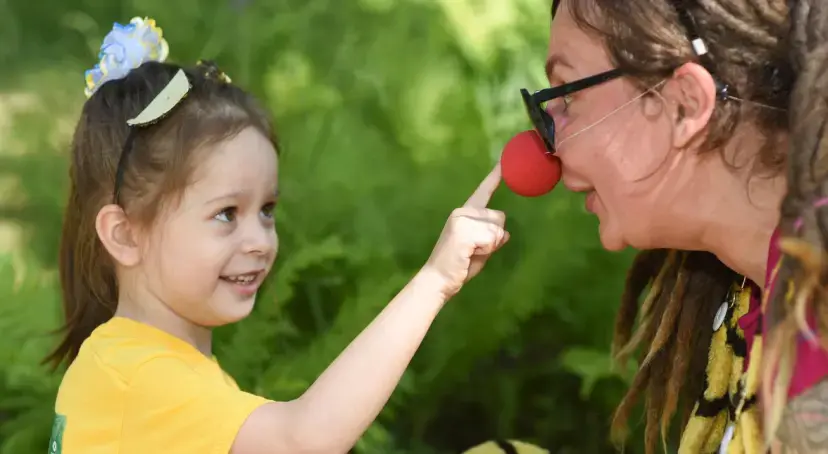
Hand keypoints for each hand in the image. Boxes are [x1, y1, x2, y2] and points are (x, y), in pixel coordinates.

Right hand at [422, 163, 508, 297]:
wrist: (438, 280)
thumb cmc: (459, 266)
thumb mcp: (481, 249)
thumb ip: (492, 238)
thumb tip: (504, 233)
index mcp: (465, 213)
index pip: (483, 192)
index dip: (494, 177)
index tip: (503, 161)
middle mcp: (462, 211)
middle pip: (499, 216)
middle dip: (495, 236)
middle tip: (476, 250)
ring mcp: (462, 219)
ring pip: (497, 228)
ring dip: (491, 245)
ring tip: (472, 252)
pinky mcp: (463, 231)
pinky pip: (491, 237)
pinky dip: (487, 249)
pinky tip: (471, 254)